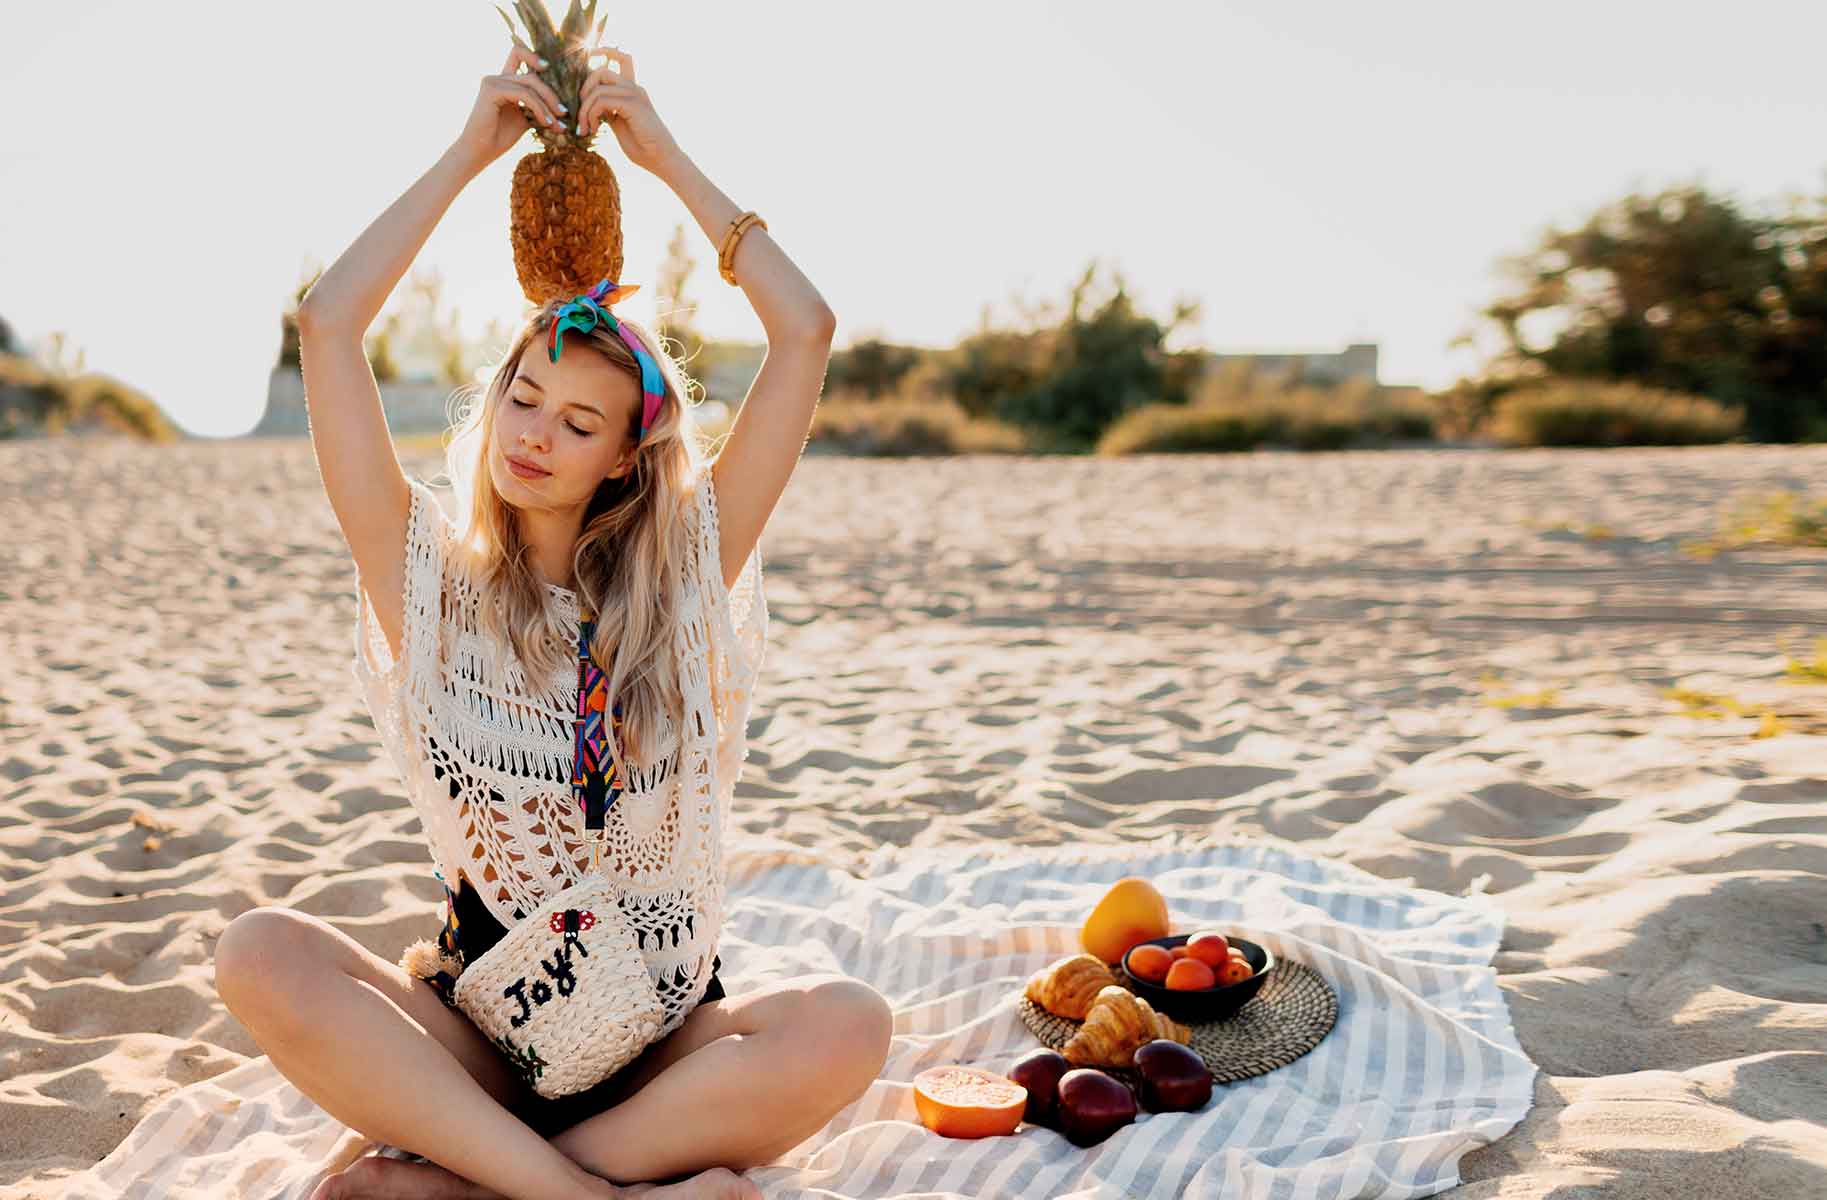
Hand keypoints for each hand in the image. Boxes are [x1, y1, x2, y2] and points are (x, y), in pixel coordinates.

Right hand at [452, 45, 567, 169]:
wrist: (480, 152)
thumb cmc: (500, 138)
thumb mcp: (525, 119)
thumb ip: (538, 108)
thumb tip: (562, 109)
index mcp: (503, 81)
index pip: (518, 54)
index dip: (533, 55)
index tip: (548, 68)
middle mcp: (496, 78)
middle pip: (532, 75)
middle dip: (551, 94)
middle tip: (563, 113)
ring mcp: (492, 81)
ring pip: (530, 84)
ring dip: (547, 104)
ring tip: (556, 122)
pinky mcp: (491, 90)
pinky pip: (524, 94)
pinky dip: (538, 108)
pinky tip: (545, 122)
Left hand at [575, 48, 682, 175]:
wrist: (661, 159)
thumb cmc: (642, 146)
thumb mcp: (619, 124)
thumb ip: (607, 110)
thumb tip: (589, 105)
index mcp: (633, 90)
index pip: (623, 57)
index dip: (606, 51)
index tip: (590, 54)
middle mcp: (635, 88)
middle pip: (601, 71)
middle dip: (584, 89)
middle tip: (582, 115)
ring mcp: (635, 95)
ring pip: (598, 88)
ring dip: (584, 110)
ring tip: (586, 128)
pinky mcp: (633, 105)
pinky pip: (601, 101)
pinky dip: (591, 115)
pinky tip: (594, 130)